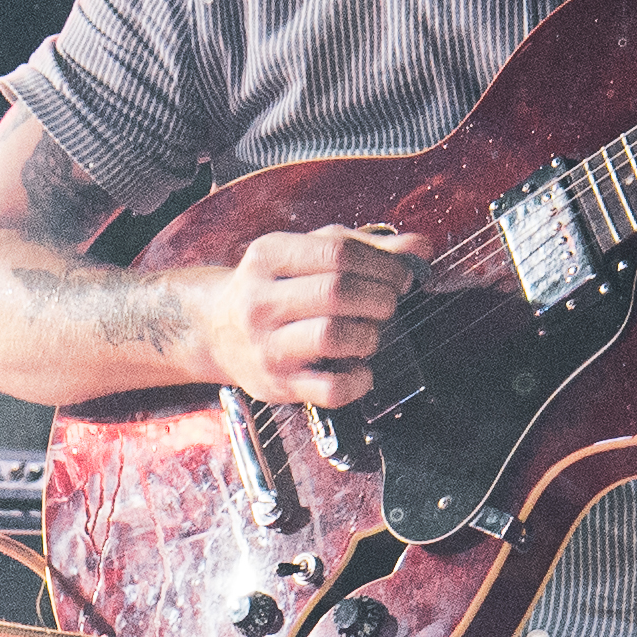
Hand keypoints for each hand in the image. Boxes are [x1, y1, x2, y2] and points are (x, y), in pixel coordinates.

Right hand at [204, 225, 416, 410]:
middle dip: (380, 298)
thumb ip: (366, 248)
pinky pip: (330, 388)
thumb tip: (420, 248)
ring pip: (333, 336)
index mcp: (269, 256)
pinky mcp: (277, 385)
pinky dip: (359, 380)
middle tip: (388, 303)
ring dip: (369, 336)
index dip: (382, 264)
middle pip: (337, 292)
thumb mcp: (310, 253)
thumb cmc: (275, 287)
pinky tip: (360, 369)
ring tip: (370, 333)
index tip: (400, 276)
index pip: (337, 253)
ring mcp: (267, 345)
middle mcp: (261, 300)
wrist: (216, 331)